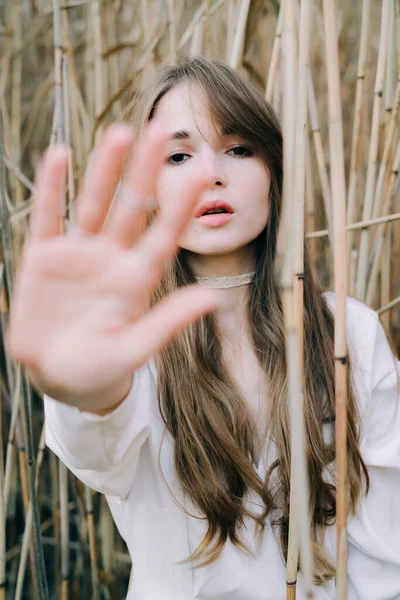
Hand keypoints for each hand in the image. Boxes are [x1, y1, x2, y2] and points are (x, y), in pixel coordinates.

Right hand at [7, 122, 217, 411]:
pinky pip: (49, 217)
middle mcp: (112, 258)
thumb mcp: (133, 350)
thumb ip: (167, 323)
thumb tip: (211, 298)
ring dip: (105, 169)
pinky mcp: (44, 257)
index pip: (164, 234)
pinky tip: (60, 155)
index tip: (202, 170)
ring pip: (94, 203)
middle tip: (162, 128)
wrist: (60, 377)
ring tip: (120, 133)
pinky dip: (52, 188)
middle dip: (146, 170)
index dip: (182, 203)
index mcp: (138, 279)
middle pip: (132, 206)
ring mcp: (78, 254)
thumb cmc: (101, 368)